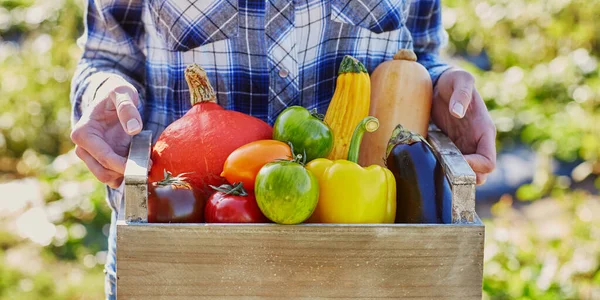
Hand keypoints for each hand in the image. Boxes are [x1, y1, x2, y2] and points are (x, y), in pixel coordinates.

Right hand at [70, 75, 141, 187]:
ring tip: (147, 165)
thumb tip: (133, 129)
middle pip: (103, 173)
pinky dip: (127, 175)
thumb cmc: (115, 94)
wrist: (112, 99)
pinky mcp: (102, 161)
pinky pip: (114, 176)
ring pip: (108, 178)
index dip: (123, 165)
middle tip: (148, 166)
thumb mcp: (122, 93)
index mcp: (83, 133)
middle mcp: (83, 149)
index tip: (143, 166)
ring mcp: (92, 157)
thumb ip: (127, 108)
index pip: (103, 158)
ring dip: (127, 176)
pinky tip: (141, 165)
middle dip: (126, 173)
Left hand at [431, 68, 496, 184]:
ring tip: (433, 166)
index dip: (475, 167)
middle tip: (443, 169)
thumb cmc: (454, 80)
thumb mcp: (460, 79)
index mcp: (484, 131)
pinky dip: (440, 168)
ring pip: (463, 173)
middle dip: (463, 177)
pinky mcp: (448, 147)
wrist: (440, 82)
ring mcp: (462, 146)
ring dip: (451, 175)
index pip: (488, 162)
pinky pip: (448, 165)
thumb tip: (458, 112)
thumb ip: (462, 93)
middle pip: (478, 175)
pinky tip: (426, 161)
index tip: (457, 161)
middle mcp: (475, 142)